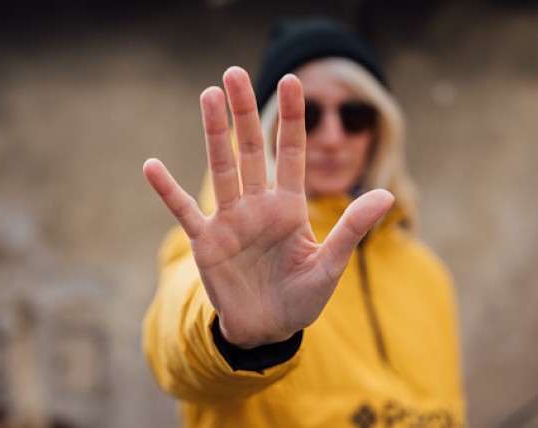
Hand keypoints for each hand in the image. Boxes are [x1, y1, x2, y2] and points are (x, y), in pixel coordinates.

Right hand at [143, 66, 393, 348]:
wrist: (268, 329)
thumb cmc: (302, 298)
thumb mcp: (330, 265)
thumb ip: (351, 229)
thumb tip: (386, 195)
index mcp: (290, 207)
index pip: (292, 153)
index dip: (292, 118)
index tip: (293, 80)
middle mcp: (258, 205)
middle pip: (252, 149)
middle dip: (245, 112)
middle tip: (233, 73)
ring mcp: (230, 220)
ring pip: (222, 169)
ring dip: (214, 134)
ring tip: (208, 96)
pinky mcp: (207, 242)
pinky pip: (183, 211)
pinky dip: (168, 190)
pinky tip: (151, 166)